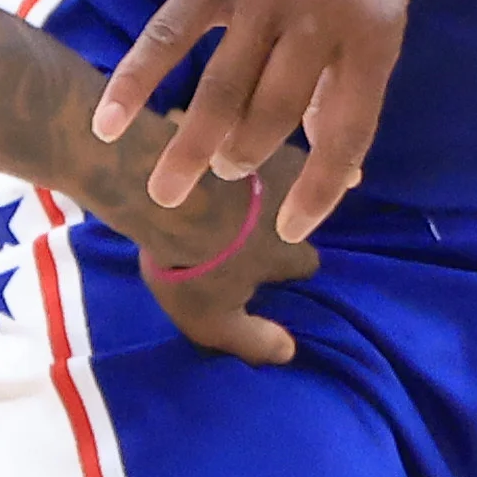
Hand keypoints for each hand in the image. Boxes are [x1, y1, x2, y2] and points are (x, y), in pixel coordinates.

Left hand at [83, 132, 318, 368]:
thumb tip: (289, 353)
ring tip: (237, 174)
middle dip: (282, 213)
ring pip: (285, 164)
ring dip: (268, 171)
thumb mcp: (214, 321)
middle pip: (300, 210)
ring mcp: (275, 161)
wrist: (170, 198)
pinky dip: (237, 125)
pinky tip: (217, 123)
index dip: (286, 266)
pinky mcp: (249, 127)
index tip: (262, 268)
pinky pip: (248, 123)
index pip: (306, 263)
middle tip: (244, 219)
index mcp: (291, 253)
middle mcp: (297, 205)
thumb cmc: (193, 266)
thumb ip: (254, 341)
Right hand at [91, 0, 404, 239]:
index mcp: (374, 31)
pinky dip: (134, 85)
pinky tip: (109, 124)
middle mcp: (321, 16)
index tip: (290, 228)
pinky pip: (168, 40)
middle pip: (272, 118)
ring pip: (219, 93)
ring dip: (188, 149)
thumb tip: (340, 162)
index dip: (318, 190)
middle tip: (222, 173)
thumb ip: (356, 74)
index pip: (346, 132)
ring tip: (168, 187)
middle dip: (243, 159)